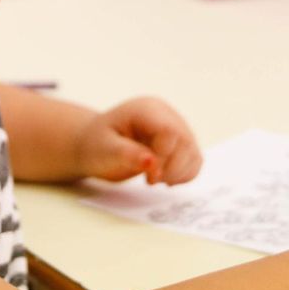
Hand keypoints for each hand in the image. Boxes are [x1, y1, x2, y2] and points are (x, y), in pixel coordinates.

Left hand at [74, 97, 202, 184]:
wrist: (94, 146)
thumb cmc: (96, 144)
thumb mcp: (104, 149)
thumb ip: (127, 154)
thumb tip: (152, 162)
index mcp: (146, 109)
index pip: (170, 130)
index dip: (165, 156)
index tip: (149, 175)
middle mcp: (165, 115)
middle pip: (185, 142)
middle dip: (172, 168)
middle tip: (150, 180)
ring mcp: (175, 128)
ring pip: (193, 152)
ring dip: (179, 173)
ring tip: (154, 179)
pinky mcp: (179, 144)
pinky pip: (194, 160)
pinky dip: (184, 175)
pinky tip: (165, 180)